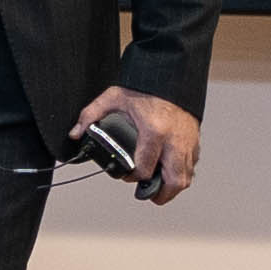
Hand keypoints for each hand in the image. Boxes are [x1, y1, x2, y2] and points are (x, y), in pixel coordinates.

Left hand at [81, 89, 201, 202]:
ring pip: (186, 176)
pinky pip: (192, 165)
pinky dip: (182, 173)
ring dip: (173, 187)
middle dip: (159, 194)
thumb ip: (91, 116)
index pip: (145, 168)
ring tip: (159, 189)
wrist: (171, 73)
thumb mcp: (113, 98)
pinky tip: (170, 172)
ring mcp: (187, 140)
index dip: (133, 178)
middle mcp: (174, 140)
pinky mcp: (195, 138)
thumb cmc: (144, 87)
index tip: (126, 176)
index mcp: (154, 131)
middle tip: (148, 196)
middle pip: (173, 180)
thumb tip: (75, 134)